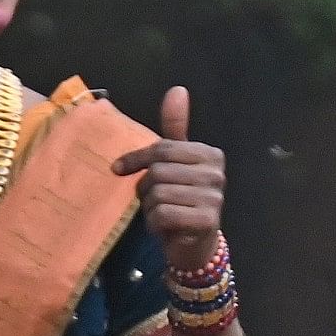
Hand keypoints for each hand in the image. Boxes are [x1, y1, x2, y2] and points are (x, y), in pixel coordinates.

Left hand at [116, 85, 227, 277]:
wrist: (194, 245)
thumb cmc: (181, 199)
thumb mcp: (175, 162)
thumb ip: (175, 129)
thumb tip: (177, 90)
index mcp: (209, 154)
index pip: (161, 149)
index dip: (136, 159)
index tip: (118, 169)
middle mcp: (217, 173)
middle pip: (158, 171)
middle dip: (146, 189)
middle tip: (153, 200)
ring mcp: (214, 198)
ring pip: (158, 194)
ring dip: (150, 209)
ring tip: (161, 214)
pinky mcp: (207, 221)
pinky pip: (163, 215)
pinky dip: (155, 225)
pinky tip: (165, 228)